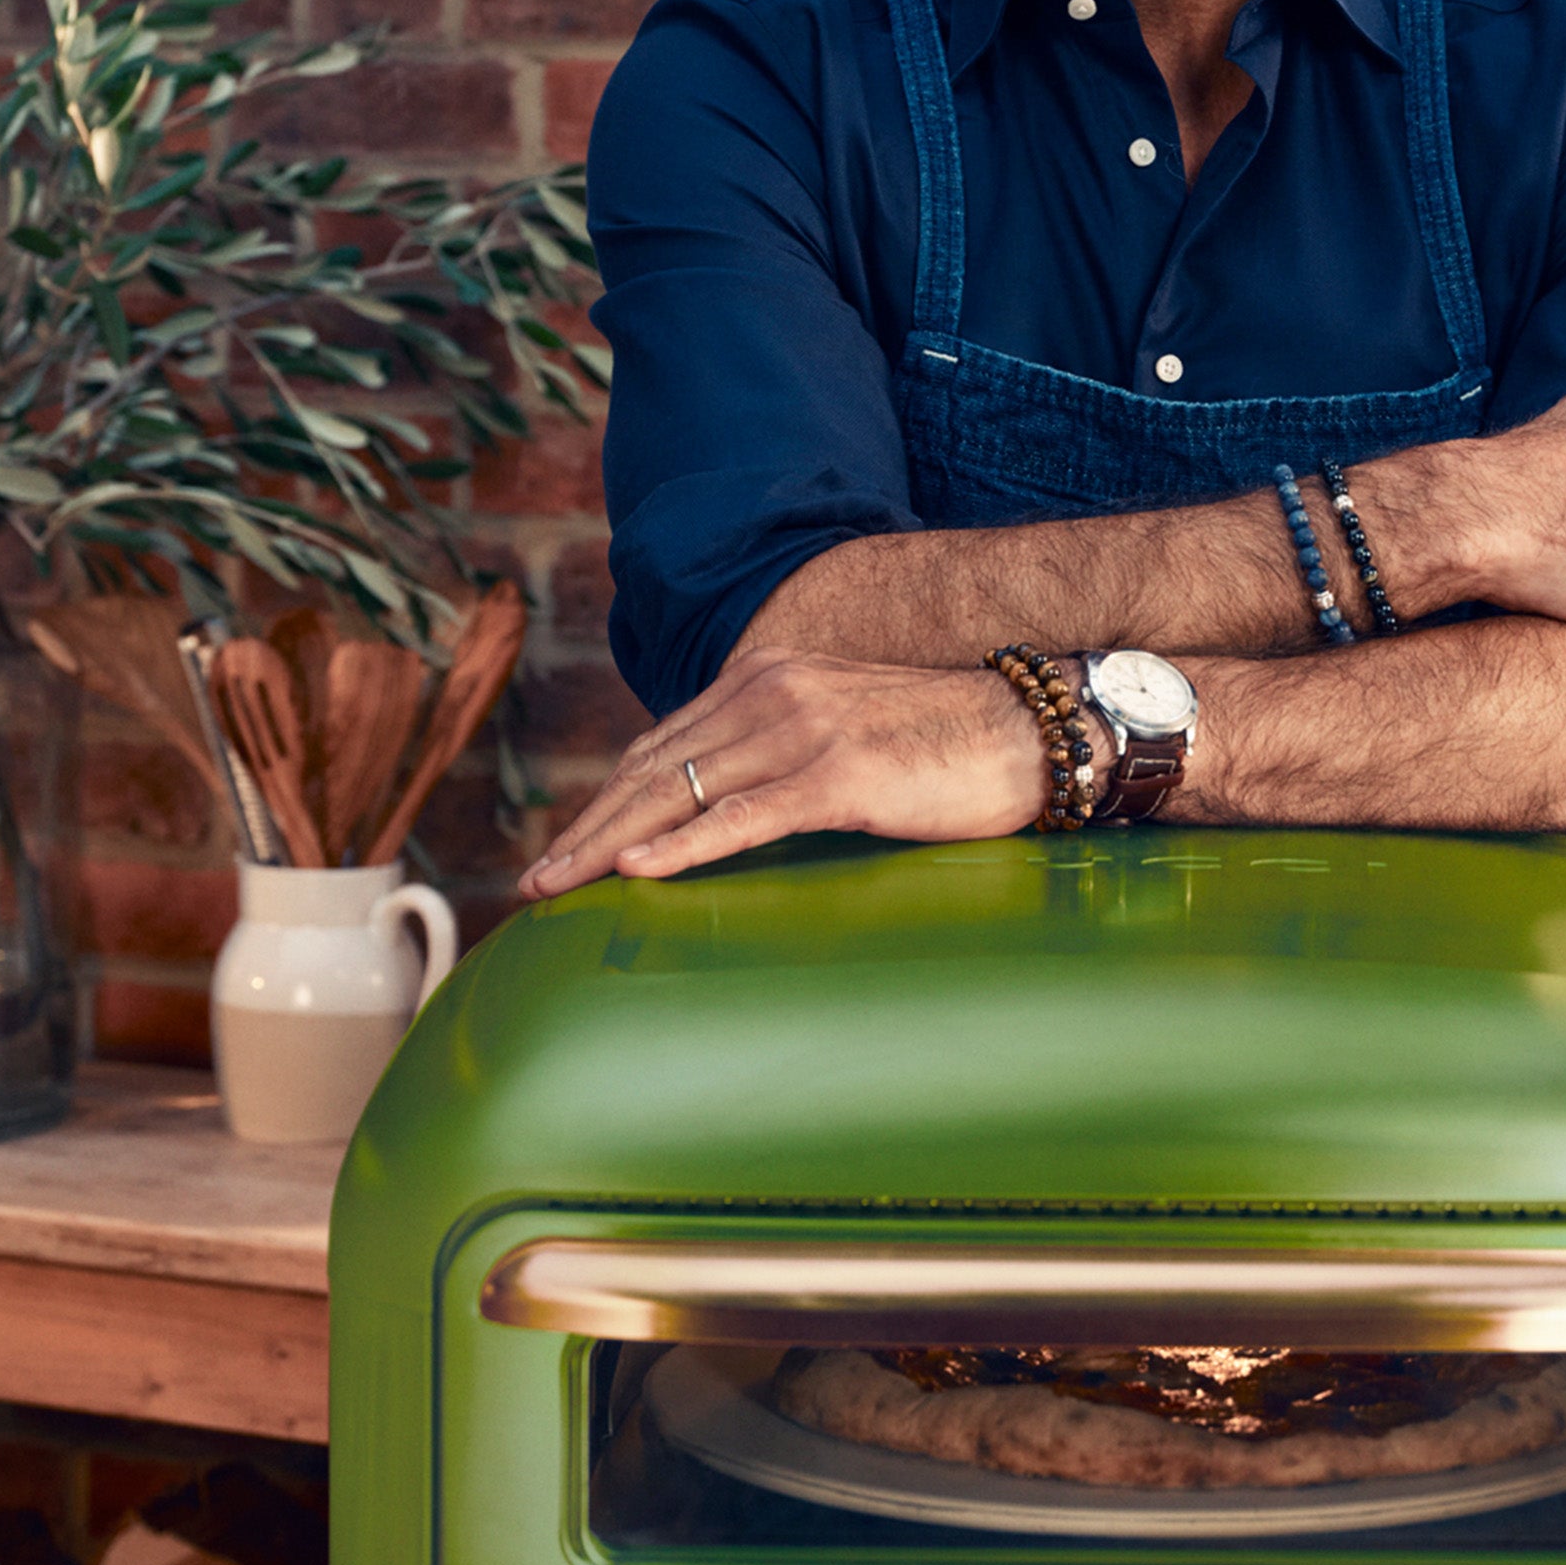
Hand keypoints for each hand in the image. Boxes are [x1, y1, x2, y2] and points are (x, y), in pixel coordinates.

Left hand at [518, 650, 1052, 892]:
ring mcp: (803, 729)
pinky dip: (682, 846)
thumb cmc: (944, 744)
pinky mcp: (839, 773)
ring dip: (610, 844)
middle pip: (654, 767)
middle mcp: (772, 692)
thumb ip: (780, 754)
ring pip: (681, 792)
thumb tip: (727, 809)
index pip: (663, 744)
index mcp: (767, 679)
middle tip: (535, 879)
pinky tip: (635, 873)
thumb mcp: (843, 732)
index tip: (566, 847)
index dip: (605, 800)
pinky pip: (742, 816)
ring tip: (560, 886)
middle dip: (587, 826)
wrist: (1030, 729)